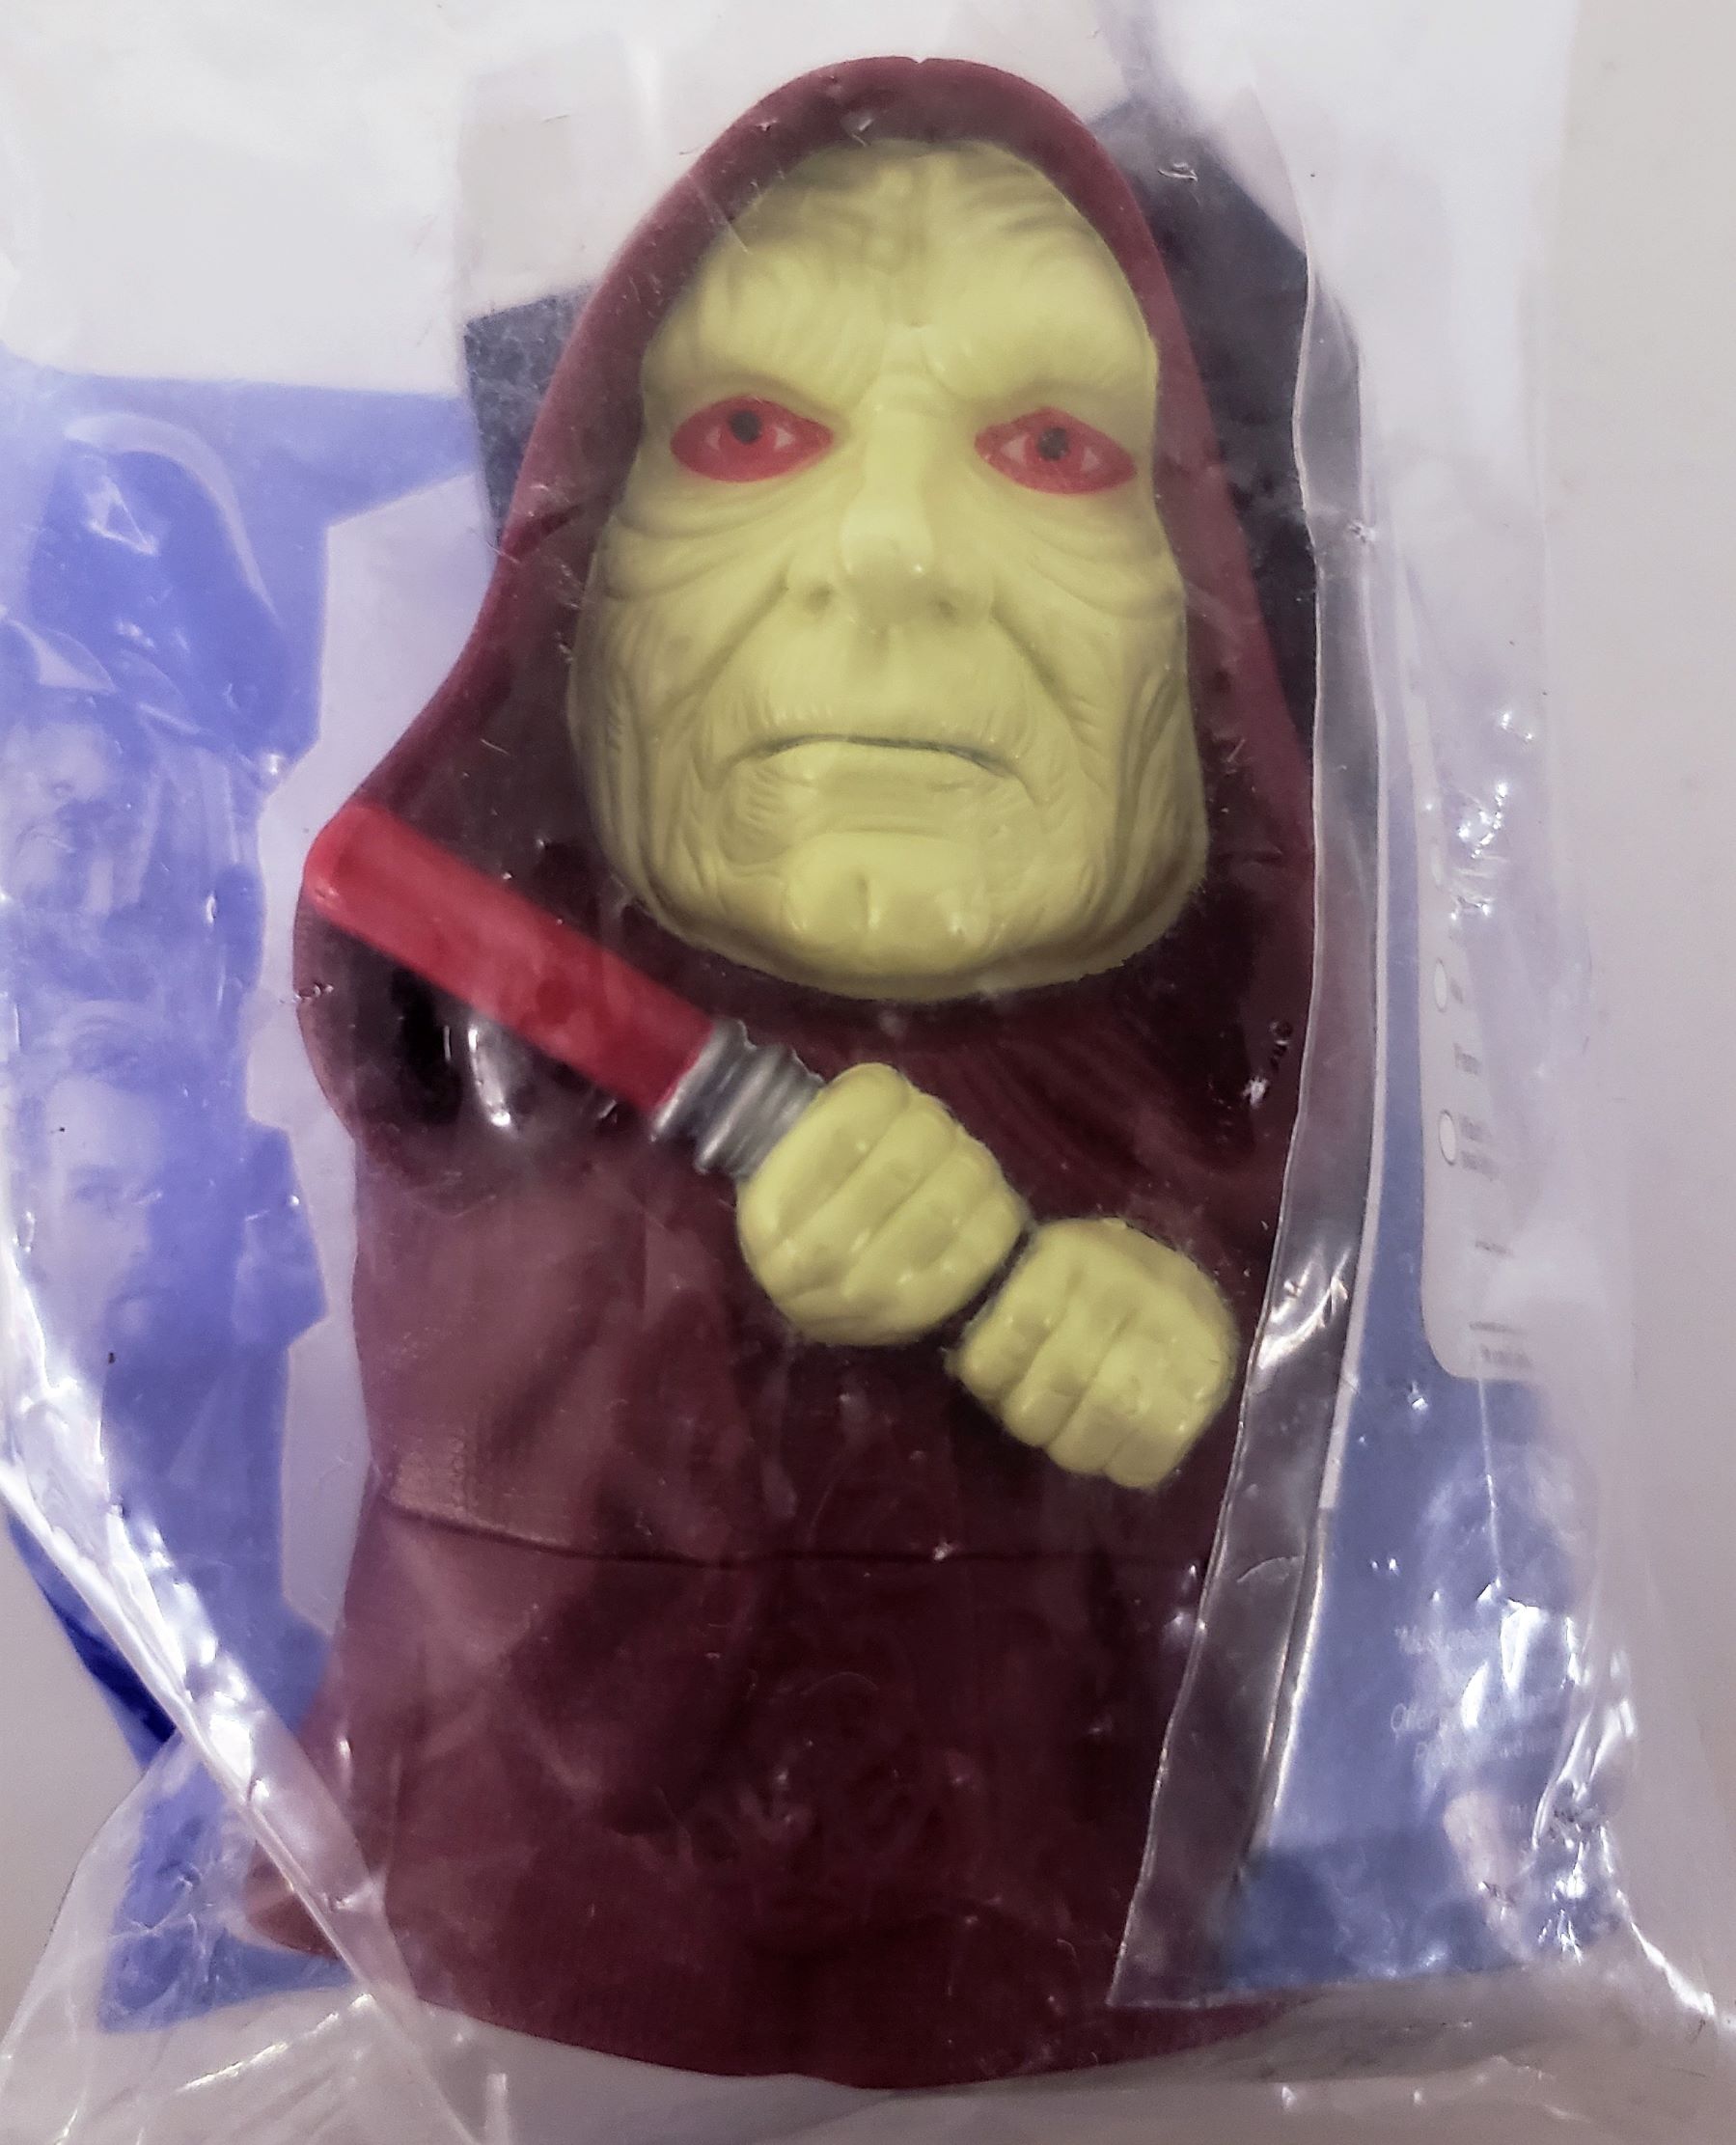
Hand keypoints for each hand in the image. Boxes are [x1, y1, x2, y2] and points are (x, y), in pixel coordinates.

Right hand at [738, 1063, 1025, 1345]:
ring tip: (955, 1160)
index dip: (886, 1096)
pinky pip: (983, 1240)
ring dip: (966, 1162)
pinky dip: (992, 1207)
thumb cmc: (809, 1210)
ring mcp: (868, 1291)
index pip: (849, 1124)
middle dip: (932, 1127)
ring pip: (952, 1193)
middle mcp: (810, 1259)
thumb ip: (831, 1118)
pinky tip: (980, 1199)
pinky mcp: (922, 1311)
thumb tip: (893, 1095)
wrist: (815, 1304)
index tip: (890, 1099)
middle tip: (931, 1128)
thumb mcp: (792, 1159)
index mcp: (768, 1212)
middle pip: (908, 1155)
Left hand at [953, 1218, 1236, 1487]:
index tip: (991, 1386)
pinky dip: (1123, 1465)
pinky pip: (1153, 1446)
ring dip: (1075, 1447)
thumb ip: (1000, 1314)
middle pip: (1059, 1380)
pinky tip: (1115, 1452)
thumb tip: (964, 1371)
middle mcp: (1126, 1283)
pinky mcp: (1208, 1377)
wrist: (1183, 1283)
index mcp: (1070, 1255)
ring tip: (1071, 1440)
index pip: (1017, 1327)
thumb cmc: (1084, 1290)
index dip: (992, 1373)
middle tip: (1033, 1421)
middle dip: (1031, 1418)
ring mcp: (1175, 1329)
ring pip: (1106, 1415)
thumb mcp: (1035, 1275)